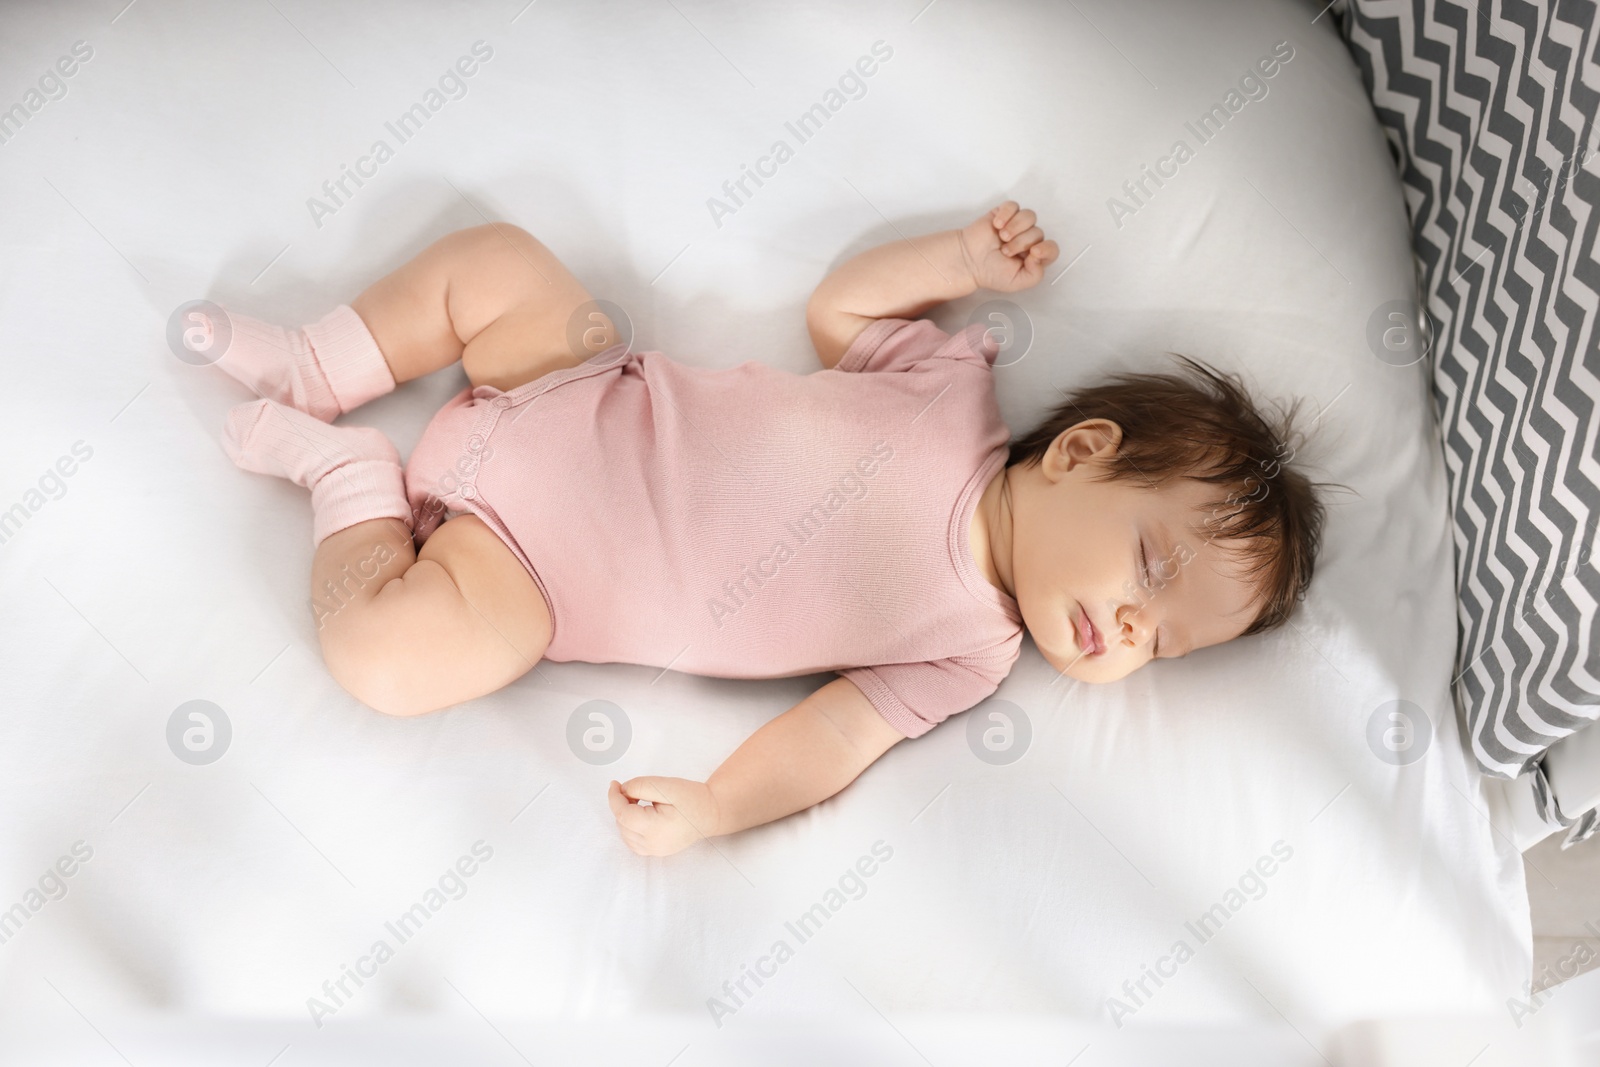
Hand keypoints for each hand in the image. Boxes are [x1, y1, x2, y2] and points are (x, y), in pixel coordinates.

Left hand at [607, 776, 721, 855]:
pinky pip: (633, 842)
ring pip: (625, 835)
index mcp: (654, 829)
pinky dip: (629, 828)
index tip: (615, 784)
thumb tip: (622, 791)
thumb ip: (640, 786)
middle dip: (621, 805)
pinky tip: (638, 816)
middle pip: (622, 825)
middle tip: (632, 789)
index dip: (614, 797)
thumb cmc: (692, 798)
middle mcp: (652, 844)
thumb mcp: (665, 786)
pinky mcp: (657, 851)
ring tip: (637, 801)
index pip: (622, 815)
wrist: (711, 813)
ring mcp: (654, 851)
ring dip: (624, 817)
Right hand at [959, 201, 1059, 292]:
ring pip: (1029, 216)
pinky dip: (1006, 214)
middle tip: (1005, 251)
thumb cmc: (991, 272)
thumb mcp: (1017, 283)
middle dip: (1021, 243)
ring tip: (1001, 237)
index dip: (1046, 249)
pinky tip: (997, 225)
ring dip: (1015, 227)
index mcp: (1034, 257)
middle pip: (1038, 232)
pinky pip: (1013, 206)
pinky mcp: (1005, 214)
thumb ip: (1035, 275)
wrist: (969, 261)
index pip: (1052, 249)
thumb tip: (1039, 255)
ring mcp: (1017, 225)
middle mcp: (1029, 239)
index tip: (1033, 253)